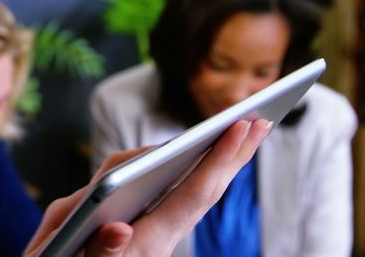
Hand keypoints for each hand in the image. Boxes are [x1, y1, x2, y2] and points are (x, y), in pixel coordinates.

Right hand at [25, 119, 271, 256]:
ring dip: (217, 161)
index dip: (217, 159)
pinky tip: (199, 156)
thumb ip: (101, 254)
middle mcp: (158, 234)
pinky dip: (193, 171)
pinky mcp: (142, 226)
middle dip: (232, 154)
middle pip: (204, 189)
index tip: (241, 128)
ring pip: (192, 189)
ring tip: (241, 132)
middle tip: (262, 121)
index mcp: (148, 242)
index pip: (192, 195)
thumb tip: (119, 229)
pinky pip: (176, 194)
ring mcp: (153, 229)